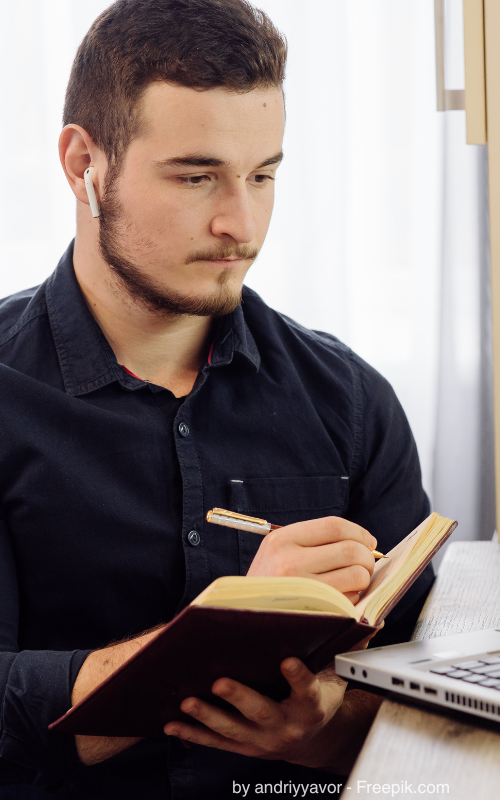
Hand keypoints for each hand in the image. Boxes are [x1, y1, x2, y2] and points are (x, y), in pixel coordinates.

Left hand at [163, 627, 382, 770]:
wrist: (314, 739)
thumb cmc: (322, 695)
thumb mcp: (339, 674)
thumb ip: (349, 646)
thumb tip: (372, 616)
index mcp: (311, 704)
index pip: (307, 689)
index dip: (299, 676)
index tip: (289, 660)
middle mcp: (286, 725)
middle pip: (262, 712)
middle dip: (240, 698)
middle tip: (220, 681)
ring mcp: (262, 739)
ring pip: (232, 729)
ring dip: (208, 716)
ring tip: (187, 700)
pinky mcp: (242, 746)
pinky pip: (214, 742)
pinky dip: (192, 733)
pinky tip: (171, 722)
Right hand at [247, 516, 376, 602]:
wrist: (244, 619)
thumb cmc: (269, 584)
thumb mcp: (277, 552)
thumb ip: (312, 541)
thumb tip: (363, 541)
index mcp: (281, 540)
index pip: (333, 525)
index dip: (358, 532)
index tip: (368, 541)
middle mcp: (289, 561)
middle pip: (350, 550)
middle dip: (367, 557)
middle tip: (366, 564)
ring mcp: (301, 589)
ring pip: (356, 575)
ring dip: (363, 579)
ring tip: (354, 582)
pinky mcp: (313, 612)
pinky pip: (350, 599)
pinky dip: (353, 598)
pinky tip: (341, 599)